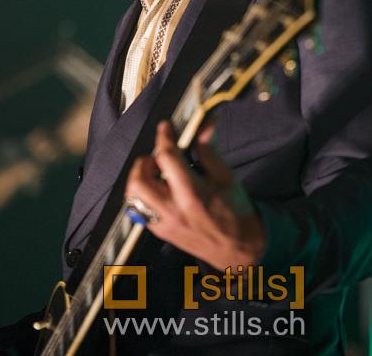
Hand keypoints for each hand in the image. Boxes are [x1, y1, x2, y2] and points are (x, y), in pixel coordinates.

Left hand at [125, 120, 265, 270]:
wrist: (238, 248)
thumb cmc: (235, 211)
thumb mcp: (226, 176)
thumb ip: (209, 150)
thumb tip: (205, 124)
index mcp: (192, 194)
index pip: (167, 158)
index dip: (164, 137)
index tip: (166, 127)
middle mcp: (173, 210)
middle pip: (140, 180)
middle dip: (145, 161)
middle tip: (159, 156)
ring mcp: (163, 223)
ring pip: (134, 196)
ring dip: (140, 178)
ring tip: (156, 172)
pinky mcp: (160, 232)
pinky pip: (139, 209)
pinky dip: (144, 194)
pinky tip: (159, 189)